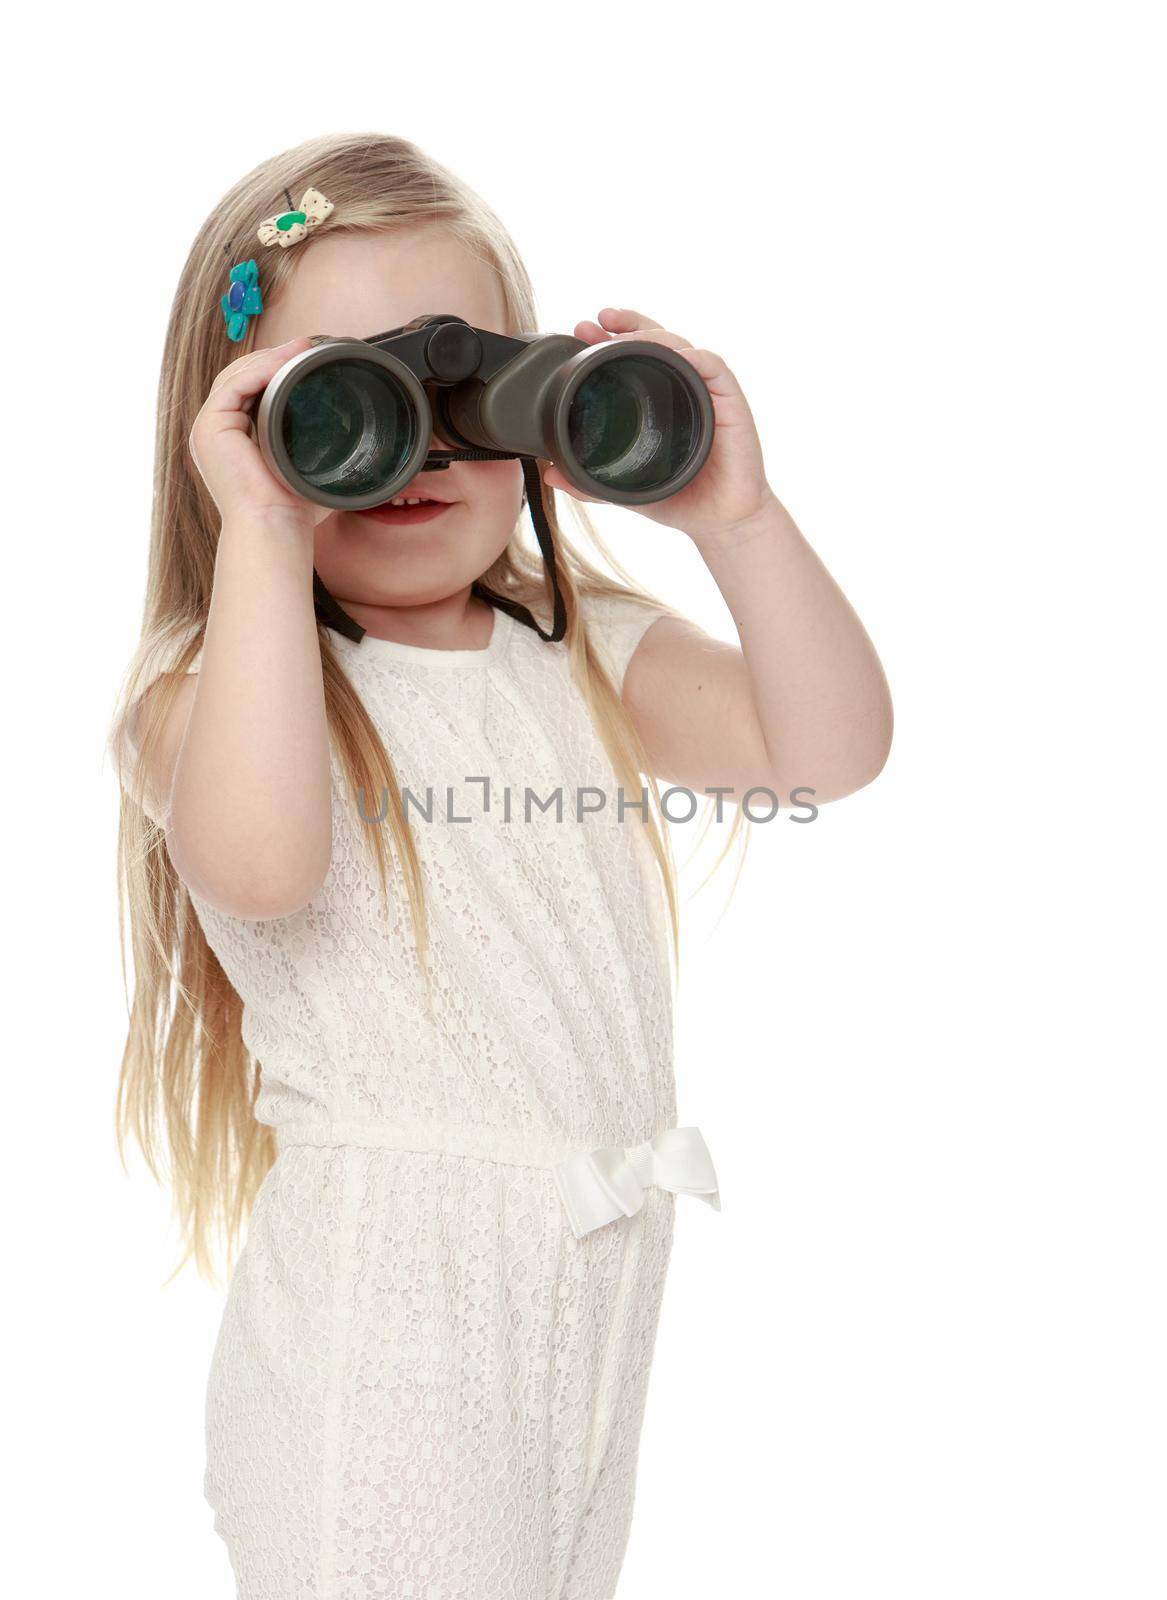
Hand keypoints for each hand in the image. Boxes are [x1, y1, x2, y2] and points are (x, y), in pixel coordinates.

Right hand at [188, 337, 333, 531]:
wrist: (276, 526)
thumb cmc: (293, 509)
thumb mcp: (308, 468)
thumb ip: (318, 447)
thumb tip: (354, 436)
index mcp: (234, 439)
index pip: (249, 390)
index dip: (276, 368)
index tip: (307, 356)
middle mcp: (217, 432)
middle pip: (240, 377)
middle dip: (273, 357)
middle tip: (307, 344)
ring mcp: (208, 429)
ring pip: (236, 375)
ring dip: (269, 357)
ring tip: (301, 347)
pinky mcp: (209, 428)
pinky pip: (233, 385)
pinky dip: (259, 369)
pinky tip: (285, 361)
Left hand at [541, 308, 777, 544]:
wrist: (721, 522)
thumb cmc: (680, 498)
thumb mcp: (625, 489)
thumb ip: (589, 482)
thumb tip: (550, 475)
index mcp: (656, 400)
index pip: (632, 356)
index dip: (609, 338)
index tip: (581, 331)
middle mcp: (680, 388)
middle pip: (655, 339)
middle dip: (627, 323)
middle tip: (596, 320)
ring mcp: (705, 392)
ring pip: (681, 346)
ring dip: (653, 335)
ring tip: (626, 336)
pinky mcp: (730, 402)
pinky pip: (714, 367)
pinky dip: (695, 357)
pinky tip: (676, 355)